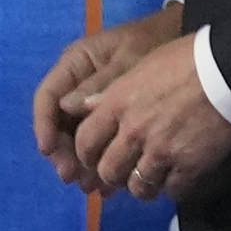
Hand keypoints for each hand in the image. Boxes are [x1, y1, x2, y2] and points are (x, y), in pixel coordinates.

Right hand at [34, 4, 182, 184]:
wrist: (187, 44)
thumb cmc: (153, 43)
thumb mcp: (128, 59)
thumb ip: (99, 84)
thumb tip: (67, 107)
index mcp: (75, 64)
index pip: (47, 96)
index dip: (43, 124)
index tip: (48, 150)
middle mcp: (78, 85)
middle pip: (59, 123)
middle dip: (64, 152)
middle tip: (74, 177)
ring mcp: (93, 102)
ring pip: (77, 137)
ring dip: (81, 163)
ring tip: (92, 187)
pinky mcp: (110, 117)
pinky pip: (98, 141)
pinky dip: (100, 162)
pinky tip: (108, 184)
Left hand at [68, 30, 230, 201]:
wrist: (229, 71)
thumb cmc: (185, 59)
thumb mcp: (141, 67)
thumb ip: (112, 92)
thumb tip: (86, 107)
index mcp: (117, 104)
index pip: (85, 141)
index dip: (86, 154)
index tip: (95, 157)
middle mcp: (133, 132)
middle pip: (108, 171)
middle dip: (113, 175)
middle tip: (124, 171)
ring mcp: (161, 152)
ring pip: (138, 187)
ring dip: (143, 185)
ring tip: (151, 179)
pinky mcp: (189, 167)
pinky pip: (172, 191)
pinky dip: (173, 188)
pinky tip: (178, 179)